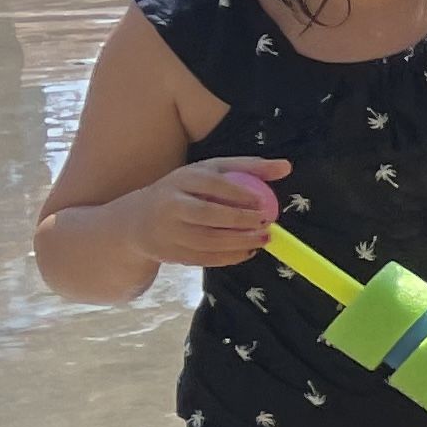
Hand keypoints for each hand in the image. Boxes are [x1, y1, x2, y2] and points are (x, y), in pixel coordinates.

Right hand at [130, 157, 287, 266]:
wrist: (139, 219)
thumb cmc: (187, 190)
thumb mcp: (211, 171)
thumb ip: (249, 167)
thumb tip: (286, 167)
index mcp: (182, 179)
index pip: (212, 184)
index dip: (239, 194)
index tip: (263, 202)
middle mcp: (170, 204)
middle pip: (208, 214)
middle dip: (241, 220)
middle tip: (266, 222)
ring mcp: (167, 231)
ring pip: (207, 240)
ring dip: (240, 242)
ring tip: (264, 238)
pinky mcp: (169, 253)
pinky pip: (203, 258)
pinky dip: (229, 258)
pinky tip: (248, 251)